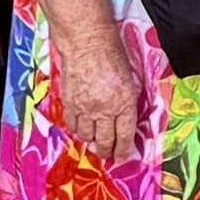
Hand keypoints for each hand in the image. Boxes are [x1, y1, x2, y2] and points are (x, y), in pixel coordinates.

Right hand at [48, 12, 146, 167]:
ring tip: (95, 142)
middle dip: (108, 152)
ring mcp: (85, 108)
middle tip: (109, 155)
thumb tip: (125, 120)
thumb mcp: (129, 80)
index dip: (124, 150)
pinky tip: (82, 128)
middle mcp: (105, 109)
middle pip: (105, 141)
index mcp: (124, 103)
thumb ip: (127, 102)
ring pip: (87, 136)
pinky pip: (73, 125)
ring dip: (92, 142)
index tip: (123, 156)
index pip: (125, 135)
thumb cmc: (112, 55)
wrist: (87, 43)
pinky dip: (78, 129)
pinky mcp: (70, 103)